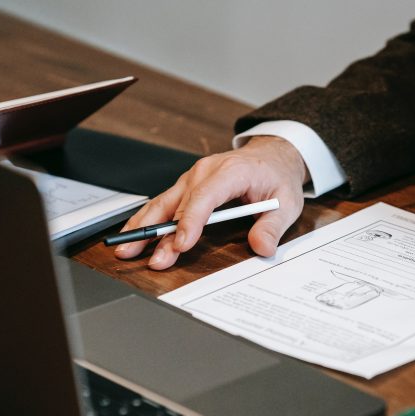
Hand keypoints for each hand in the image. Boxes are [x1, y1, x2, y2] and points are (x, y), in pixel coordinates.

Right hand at [113, 136, 307, 268]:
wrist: (272, 156)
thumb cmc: (277, 177)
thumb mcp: (288, 203)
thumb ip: (273, 226)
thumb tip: (261, 247)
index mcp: (231, 171)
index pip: (206, 197)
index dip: (191, 221)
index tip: (182, 245)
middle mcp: (206, 171)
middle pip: (179, 204)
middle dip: (162, 234)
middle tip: (152, 259)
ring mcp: (193, 177)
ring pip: (164, 203)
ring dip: (146, 227)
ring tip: (127, 249)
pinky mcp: (187, 185)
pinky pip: (164, 202)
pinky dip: (148, 219)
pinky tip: (134, 233)